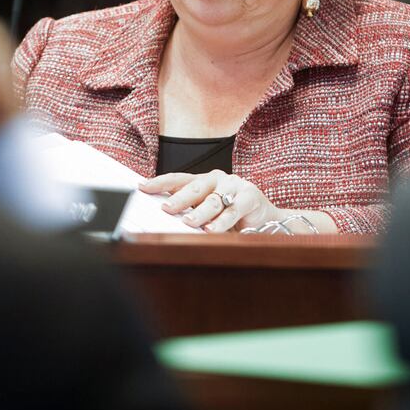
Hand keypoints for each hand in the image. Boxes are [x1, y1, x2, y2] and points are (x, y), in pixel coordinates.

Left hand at [139, 169, 277, 232]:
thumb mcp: (208, 213)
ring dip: (200, 214)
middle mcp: (217, 179)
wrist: (266, 219)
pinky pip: (233, 210)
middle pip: (194, 187)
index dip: (160, 182)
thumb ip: (191, 212)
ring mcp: (234, 185)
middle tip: (166, 208)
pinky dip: (221, 222)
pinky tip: (212, 230)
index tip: (143, 187)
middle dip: (179, 199)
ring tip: (189, 223)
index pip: (179, 179)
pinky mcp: (249, 196)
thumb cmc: (232, 216)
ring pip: (213, 200)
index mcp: (204, 181)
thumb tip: (165, 219)